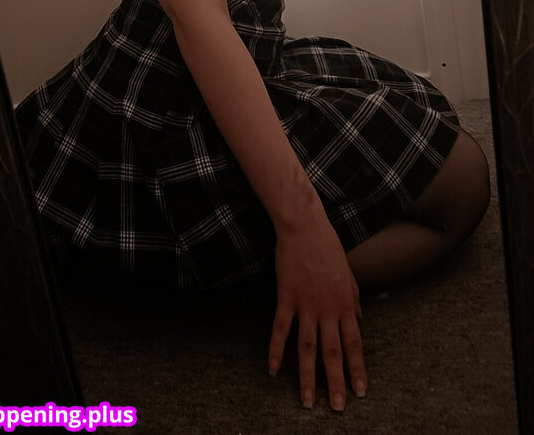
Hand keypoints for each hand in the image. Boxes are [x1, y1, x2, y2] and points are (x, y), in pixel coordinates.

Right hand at [269, 212, 366, 410]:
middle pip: (333, 353)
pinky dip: (276, 351)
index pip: (355, 344)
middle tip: (338, 408)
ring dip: (308, 378)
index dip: (358, 369)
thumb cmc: (328, 246)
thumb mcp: (349, 272)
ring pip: (307, 349)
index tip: (361, 391)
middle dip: (336, 383)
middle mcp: (328, 309)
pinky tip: (273, 370)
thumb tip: (360, 317)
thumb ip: (354, 297)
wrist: (305, 227)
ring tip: (307, 402)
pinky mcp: (286, 298)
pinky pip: (280, 329)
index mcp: (346, 303)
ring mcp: (306, 305)